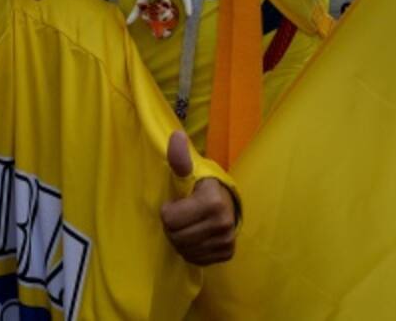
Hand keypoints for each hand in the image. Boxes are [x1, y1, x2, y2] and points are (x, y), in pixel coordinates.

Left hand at [160, 131, 237, 264]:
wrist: (227, 201)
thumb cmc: (201, 186)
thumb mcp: (190, 171)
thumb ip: (180, 158)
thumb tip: (176, 136)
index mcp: (212, 202)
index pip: (169, 219)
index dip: (168, 210)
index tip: (178, 202)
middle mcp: (222, 224)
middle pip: (175, 237)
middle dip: (173, 226)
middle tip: (181, 215)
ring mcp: (226, 241)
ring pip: (184, 250)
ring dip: (180, 239)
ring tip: (188, 225)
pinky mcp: (227, 253)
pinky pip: (196, 259)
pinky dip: (191, 250)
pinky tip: (196, 236)